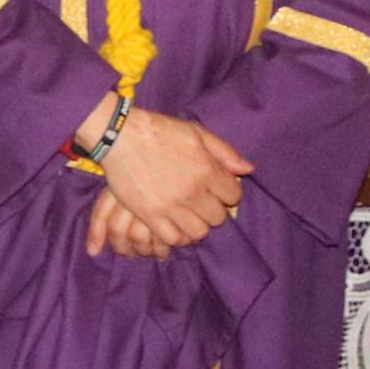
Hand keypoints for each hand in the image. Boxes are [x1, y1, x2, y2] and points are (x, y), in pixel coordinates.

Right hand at [88, 106, 251, 255]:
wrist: (121, 136)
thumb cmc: (161, 130)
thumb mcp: (197, 132)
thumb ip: (224, 152)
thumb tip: (248, 169)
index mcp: (207, 169)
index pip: (233, 196)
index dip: (228, 193)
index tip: (218, 189)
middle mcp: (192, 191)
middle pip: (217, 218)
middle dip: (213, 210)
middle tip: (202, 202)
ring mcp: (170, 206)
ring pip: (197, 232)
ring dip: (196, 225)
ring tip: (188, 215)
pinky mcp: (150, 215)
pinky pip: (172, 238)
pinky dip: (177, 235)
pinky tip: (173, 223)